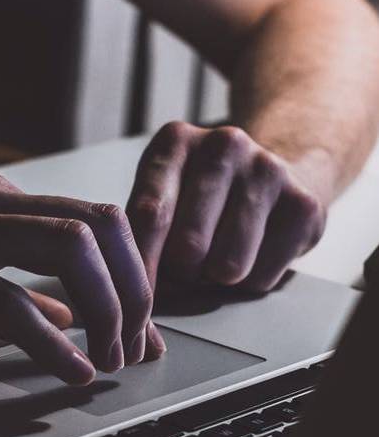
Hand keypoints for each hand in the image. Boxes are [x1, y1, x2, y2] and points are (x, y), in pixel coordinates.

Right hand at [0, 171, 164, 384]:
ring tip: (110, 358)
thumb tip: (70, 314)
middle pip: (101, 227)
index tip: (143, 327)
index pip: (98, 223)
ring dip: (105, 309)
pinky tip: (71, 369)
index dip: (134, 276)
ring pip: (69, 249)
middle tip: (134, 346)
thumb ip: (17, 289)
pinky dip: (50, 340)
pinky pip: (5, 299)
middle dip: (134, 291)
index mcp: (2, 198)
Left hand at [128, 122, 326, 293]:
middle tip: (186, 266)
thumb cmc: (200, 197)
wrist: (277, 172)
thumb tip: (132, 287)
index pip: (149, 215)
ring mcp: (268, 170)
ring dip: (215, 279)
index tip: (133, 295)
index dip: (141, 265)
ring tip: (215, 258)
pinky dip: (249, 282)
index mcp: (175, 141)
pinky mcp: (304, 204)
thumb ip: (141, 232)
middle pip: (188, 247)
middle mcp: (223, 145)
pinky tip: (251, 254)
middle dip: (181, 273)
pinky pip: (262, 277)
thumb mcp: (161, 195)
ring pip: (227, 267)